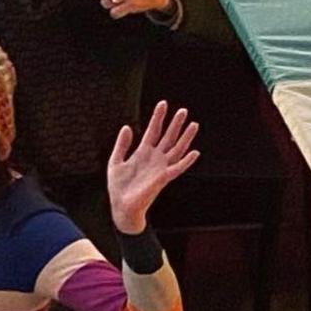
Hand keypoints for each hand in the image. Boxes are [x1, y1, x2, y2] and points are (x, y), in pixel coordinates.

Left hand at [106, 101, 199, 233]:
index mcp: (143, 152)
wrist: (121, 206)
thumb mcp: (115, 161)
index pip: (153, 130)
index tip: (163, 103)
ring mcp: (160, 167)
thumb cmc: (119, 186)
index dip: (158, 117)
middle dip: (175, 124)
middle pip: (168, 137)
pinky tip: (195, 152)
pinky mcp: (163, 178)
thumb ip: (122, 144)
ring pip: (176, 149)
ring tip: (193, 124)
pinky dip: (186, 161)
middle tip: (183, 110)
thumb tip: (127, 126)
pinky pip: (178, 168)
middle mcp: (155, 158)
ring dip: (185, 138)